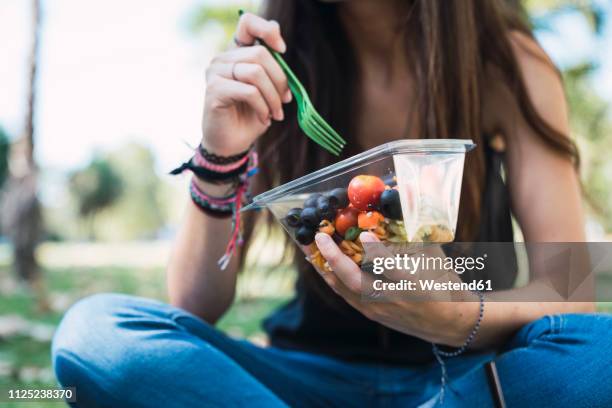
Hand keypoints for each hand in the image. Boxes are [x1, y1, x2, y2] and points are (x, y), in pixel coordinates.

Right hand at [201, 12, 291, 155]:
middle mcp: (222, 59)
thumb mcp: (267, 90)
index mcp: (236, 54)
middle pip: (260, 53)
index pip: (247, 24)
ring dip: (273, 97)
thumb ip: (272, 69)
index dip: (268, 30)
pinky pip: (249, 91)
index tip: (282, 49)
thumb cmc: (249, 116)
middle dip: (279, 80)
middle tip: (284, 101)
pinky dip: (263, 106)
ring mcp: (215, 72)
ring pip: (256, 73)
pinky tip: (264, 118)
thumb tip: (281, 49)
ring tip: (276, 114)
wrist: (231, 143)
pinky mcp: (214, 90)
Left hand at [312, 232, 480, 346]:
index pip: (393, 269)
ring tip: (309, 247)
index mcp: (416, 284)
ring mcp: (380, 309)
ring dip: (325, 268)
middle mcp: (394, 299)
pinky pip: (346, 295)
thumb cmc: (445, 283)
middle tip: (320, 236)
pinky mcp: (372, 313)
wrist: (450, 323)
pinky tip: (320, 264)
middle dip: (335, 259)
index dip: (377, 252)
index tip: (365, 233)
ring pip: (346, 289)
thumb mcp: (437, 255)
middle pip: (358, 282)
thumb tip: (411, 190)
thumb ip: (418, 228)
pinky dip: (332, 278)